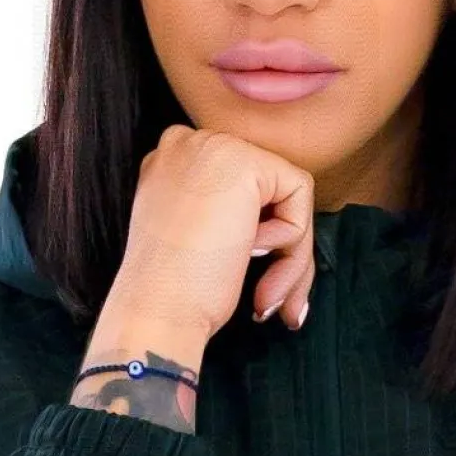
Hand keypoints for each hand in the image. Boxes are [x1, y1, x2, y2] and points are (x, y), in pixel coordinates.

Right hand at [110, 124, 315, 340]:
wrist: (157, 310)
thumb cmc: (173, 293)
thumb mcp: (195, 237)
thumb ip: (226, 213)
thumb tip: (273, 219)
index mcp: (171, 164)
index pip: (241, 189)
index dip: (257, 237)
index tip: (253, 284)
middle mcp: (189, 145)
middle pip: (266, 191)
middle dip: (283, 252)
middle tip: (275, 303)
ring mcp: (215, 147)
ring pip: (287, 195)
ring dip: (290, 258)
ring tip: (267, 298)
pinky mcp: (244, 161)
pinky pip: (299, 195)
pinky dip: (291, 240)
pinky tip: (252, 257)